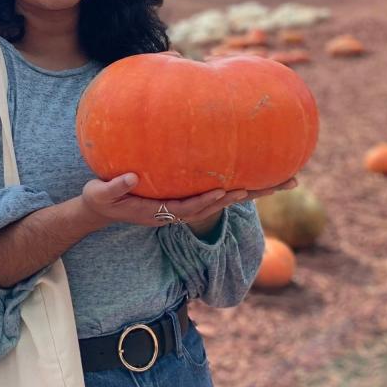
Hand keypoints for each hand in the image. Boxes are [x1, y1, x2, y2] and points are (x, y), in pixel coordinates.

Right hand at [80, 174, 298, 228]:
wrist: (100, 210)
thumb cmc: (100, 200)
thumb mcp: (101, 194)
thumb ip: (115, 187)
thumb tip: (132, 177)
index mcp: (161, 212)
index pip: (192, 208)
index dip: (210, 200)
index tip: (228, 191)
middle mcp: (178, 211)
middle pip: (221, 204)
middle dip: (253, 193)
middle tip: (286, 182)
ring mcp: (182, 205)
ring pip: (222, 198)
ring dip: (253, 189)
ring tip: (283, 178)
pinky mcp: (181, 197)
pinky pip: (213, 191)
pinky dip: (234, 184)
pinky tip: (249, 174)